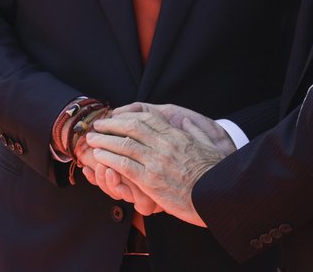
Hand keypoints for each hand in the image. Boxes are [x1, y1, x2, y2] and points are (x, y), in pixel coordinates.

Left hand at [86, 104, 235, 226]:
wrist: (220, 195)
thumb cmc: (217, 173)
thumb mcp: (209, 145)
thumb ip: (195, 132)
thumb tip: (187, 121)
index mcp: (177, 136)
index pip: (147, 119)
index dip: (127, 116)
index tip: (116, 116)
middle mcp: (165, 145)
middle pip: (131, 128)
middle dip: (111, 125)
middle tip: (98, 125)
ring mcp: (157, 162)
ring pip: (123, 145)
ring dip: (104, 141)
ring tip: (92, 140)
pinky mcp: (151, 181)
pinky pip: (125, 165)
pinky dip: (109, 159)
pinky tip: (100, 157)